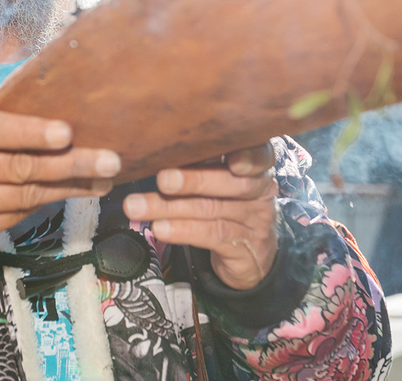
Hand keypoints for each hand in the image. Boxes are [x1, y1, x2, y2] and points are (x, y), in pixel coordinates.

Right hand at [0, 49, 121, 262]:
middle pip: (20, 169)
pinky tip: (73, 193)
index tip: (66, 132)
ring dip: (70, 188)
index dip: (30, 132)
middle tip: (110, 160)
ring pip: (26, 197)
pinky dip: (47, 204)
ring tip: (106, 179)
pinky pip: (18, 217)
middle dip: (71, 165)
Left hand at [122, 143, 278, 289]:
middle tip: (163, 180)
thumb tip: (156, 146)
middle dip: (194, 181)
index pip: (262, 155)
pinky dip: (183, 230)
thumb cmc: (227, 205)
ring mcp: (255, 221)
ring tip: (139, 207)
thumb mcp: (220, 181)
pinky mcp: (244, 247)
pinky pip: (211, 236)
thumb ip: (201, 162)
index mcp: (256, 166)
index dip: (249, 157)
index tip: (231, 160)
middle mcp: (261, 191)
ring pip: (212, 210)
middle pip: (232, 184)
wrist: (252, 255)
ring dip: (172, 208)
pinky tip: (160, 228)